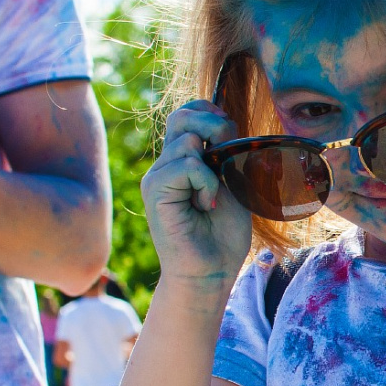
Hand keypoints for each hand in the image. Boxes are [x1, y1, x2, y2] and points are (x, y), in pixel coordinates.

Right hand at [140, 100, 250, 289]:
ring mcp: (156, 176)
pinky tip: (206, 205)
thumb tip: (224, 122)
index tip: (230, 134)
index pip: (188, 114)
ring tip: (211, 198)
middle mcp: (166, 164)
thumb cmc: (222, 235)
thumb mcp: (232, 183)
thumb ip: (225, 153)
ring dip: (212, 168)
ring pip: (186, 141)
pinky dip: (205, 182)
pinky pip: (187, 164)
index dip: (210, 113)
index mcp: (183, 160)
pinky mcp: (154, 189)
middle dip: (212, 125)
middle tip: (226, 157)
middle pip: (182, 116)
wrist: (210, 272)